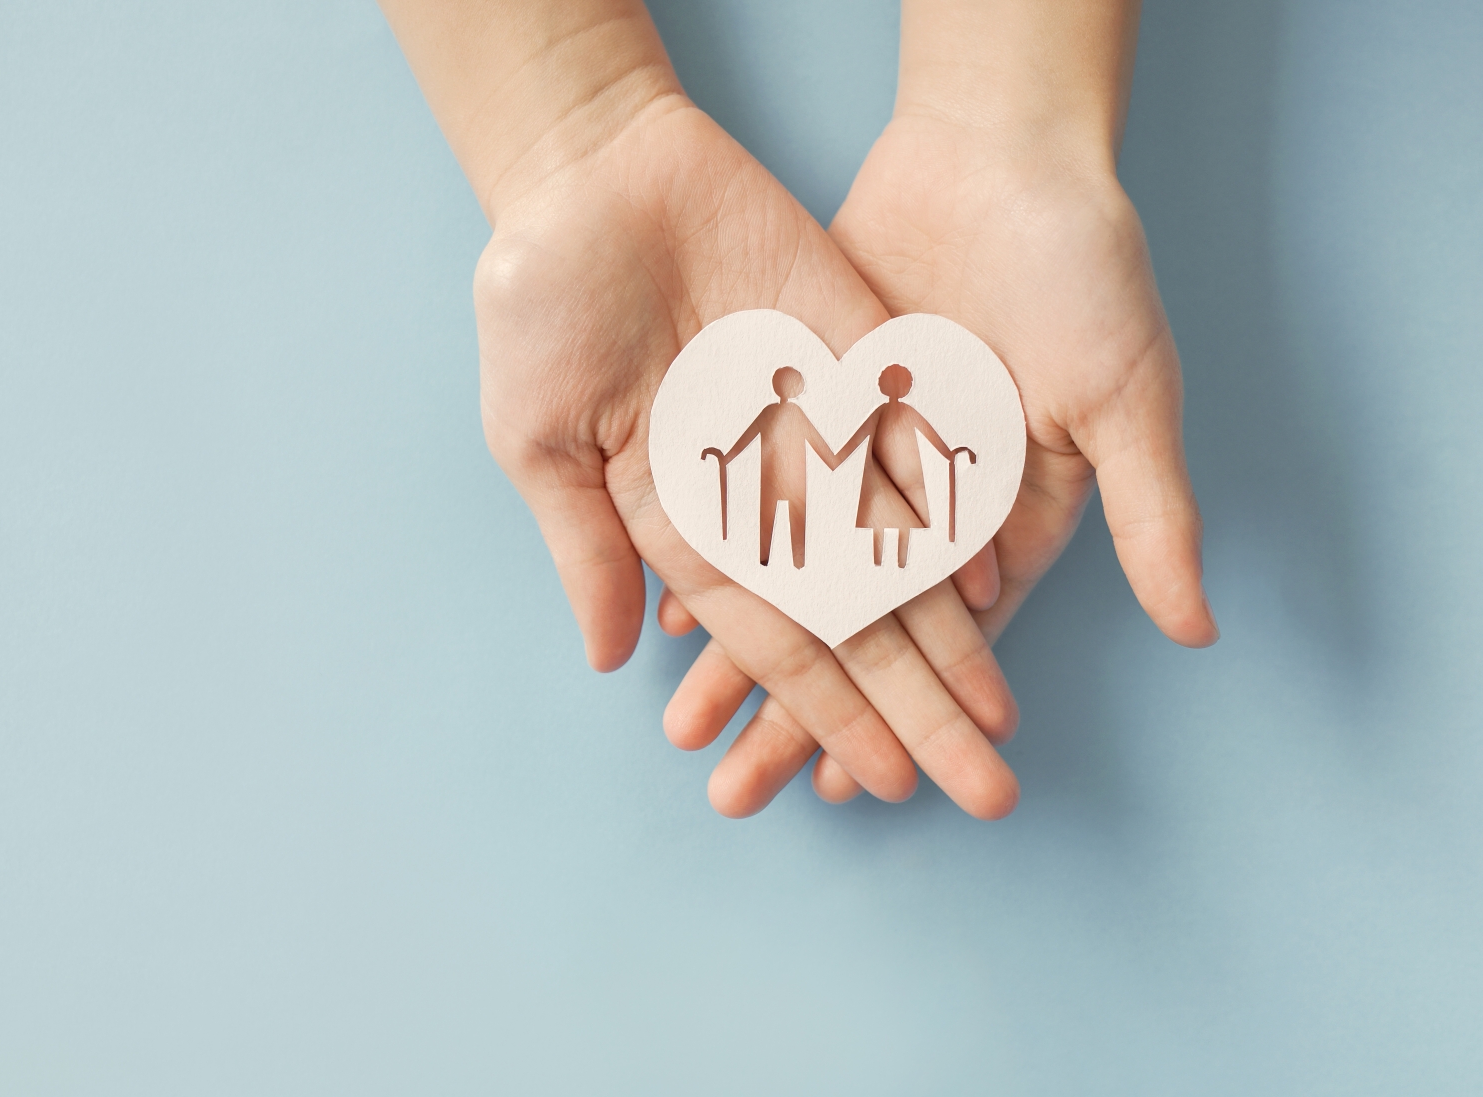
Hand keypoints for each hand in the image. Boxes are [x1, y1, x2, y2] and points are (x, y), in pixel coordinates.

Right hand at [474, 94, 1019, 817]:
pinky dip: (959, 512)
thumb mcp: (539, 437)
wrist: (593, 175)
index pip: (774, 639)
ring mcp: (818, 429)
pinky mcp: (862, 359)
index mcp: (684, 522)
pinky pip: (922, 446)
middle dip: (915, 705)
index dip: (828, 711)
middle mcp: (765, 492)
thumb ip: (584, 543)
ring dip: (954, 637)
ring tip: (1002, 714)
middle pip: (856, 621)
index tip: (882, 780)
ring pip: (902, 555)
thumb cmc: (540, 306)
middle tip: (981, 787)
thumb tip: (613, 658)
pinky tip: (994, 579)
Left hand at [661, 112, 1217, 804]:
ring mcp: (849, 458)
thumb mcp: (1127, 393)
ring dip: (738, 655)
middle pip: (845, 633)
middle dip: (794, 716)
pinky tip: (663, 617)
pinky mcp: (797, 405)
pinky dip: (706, 551)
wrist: (996, 155)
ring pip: (782, 580)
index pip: (933, 648)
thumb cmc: (1084, 271)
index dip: (895, 718)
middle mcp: (913, 505)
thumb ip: (1150, 510)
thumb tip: (1196, 628)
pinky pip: (741, 499)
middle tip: (736, 795)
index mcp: (994, 518)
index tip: (852, 793)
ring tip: (685, 731)